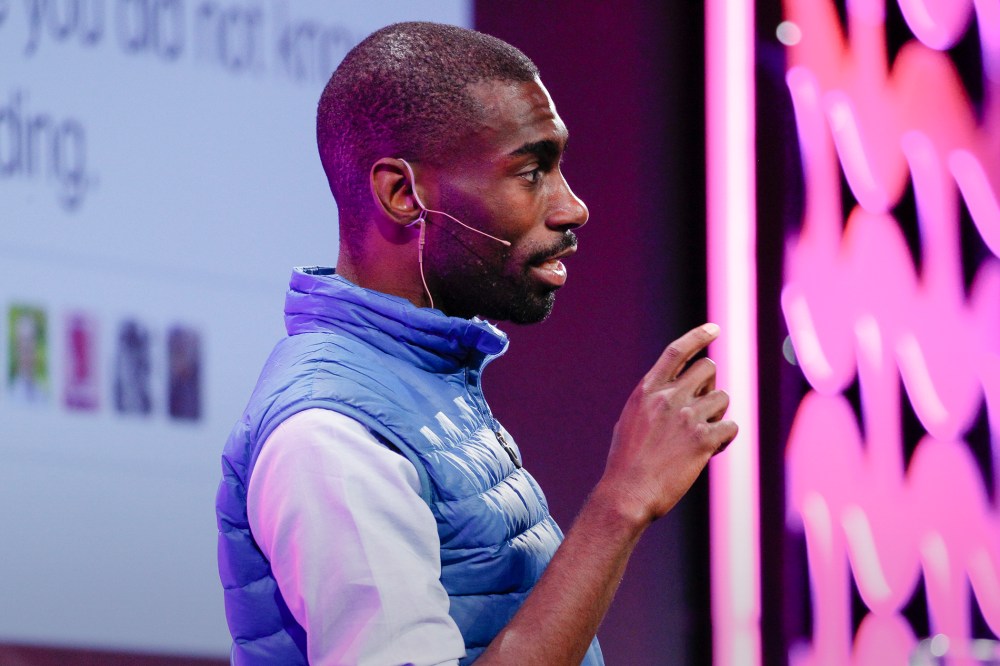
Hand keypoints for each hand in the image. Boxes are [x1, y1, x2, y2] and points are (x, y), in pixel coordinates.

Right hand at [598, 323, 737, 525]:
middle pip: (708, 369)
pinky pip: (730, 427)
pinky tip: (709, 451)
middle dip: (710, 385)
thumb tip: (680, 390)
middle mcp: (668, 397)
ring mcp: (686, 417)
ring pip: (722, 399)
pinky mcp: (703, 439)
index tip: (714, 329)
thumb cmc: (627, 462)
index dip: (698, 337)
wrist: (627, 494)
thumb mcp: (632, 420)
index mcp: (647, 390)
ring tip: (700, 437)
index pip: (676, 352)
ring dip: (717, 416)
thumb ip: (654, 401)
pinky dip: (724, 438)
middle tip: (702, 408)